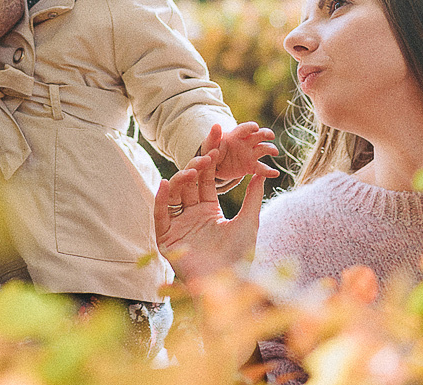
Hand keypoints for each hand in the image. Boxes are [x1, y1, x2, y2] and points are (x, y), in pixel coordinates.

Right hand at [154, 152, 267, 282]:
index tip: (216, 139)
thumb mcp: (249, 222)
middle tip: (207, 152)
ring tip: (193, 170)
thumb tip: (261, 172)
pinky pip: (160, 216)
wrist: (229, 283)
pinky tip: (165, 184)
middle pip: (189, 184)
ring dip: (181, 180)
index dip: (211, 159)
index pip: (206, 179)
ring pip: (174, 195)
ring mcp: (178, 226)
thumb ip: (253, 197)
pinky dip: (160, 200)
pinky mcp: (166, 239)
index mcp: (209, 211)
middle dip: (197, 166)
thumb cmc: (241, 257)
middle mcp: (191, 216)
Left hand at [199, 122, 278, 183]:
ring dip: (270, 149)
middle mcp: (245, 143)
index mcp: (235, 135)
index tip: (255, 127)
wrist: (213, 166)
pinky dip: (269, 172)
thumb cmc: (211, 150)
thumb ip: (213, 137)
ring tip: (274, 152)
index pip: (244, 129)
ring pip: (263, 149)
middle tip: (270, 135)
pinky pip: (261, 169)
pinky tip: (276, 174)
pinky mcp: (251, 166)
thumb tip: (216, 125)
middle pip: (258, 135)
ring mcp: (250, 154)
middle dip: (265, 133)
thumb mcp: (209, 144)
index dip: (250, 127)